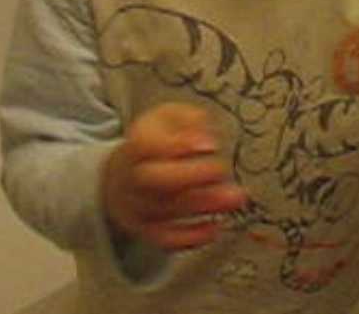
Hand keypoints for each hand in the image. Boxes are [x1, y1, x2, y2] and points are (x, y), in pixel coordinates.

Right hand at [101, 103, 246, 251]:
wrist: (123, 176)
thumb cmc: (156, 143)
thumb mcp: (170, 118)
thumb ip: (189, 121)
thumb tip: (205, 143)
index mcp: (136, 146)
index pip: (145, 145)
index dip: (176, 145)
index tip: (209, 145)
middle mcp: (132, 179)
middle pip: (154, 180)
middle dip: (192, 176)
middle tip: (222, 171)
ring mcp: (137, 208)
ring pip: (167, 209)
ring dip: (204, 204)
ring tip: (235, 197)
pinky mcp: (146, 231)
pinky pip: (166, 240)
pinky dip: (192, 238)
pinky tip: (216, 227)